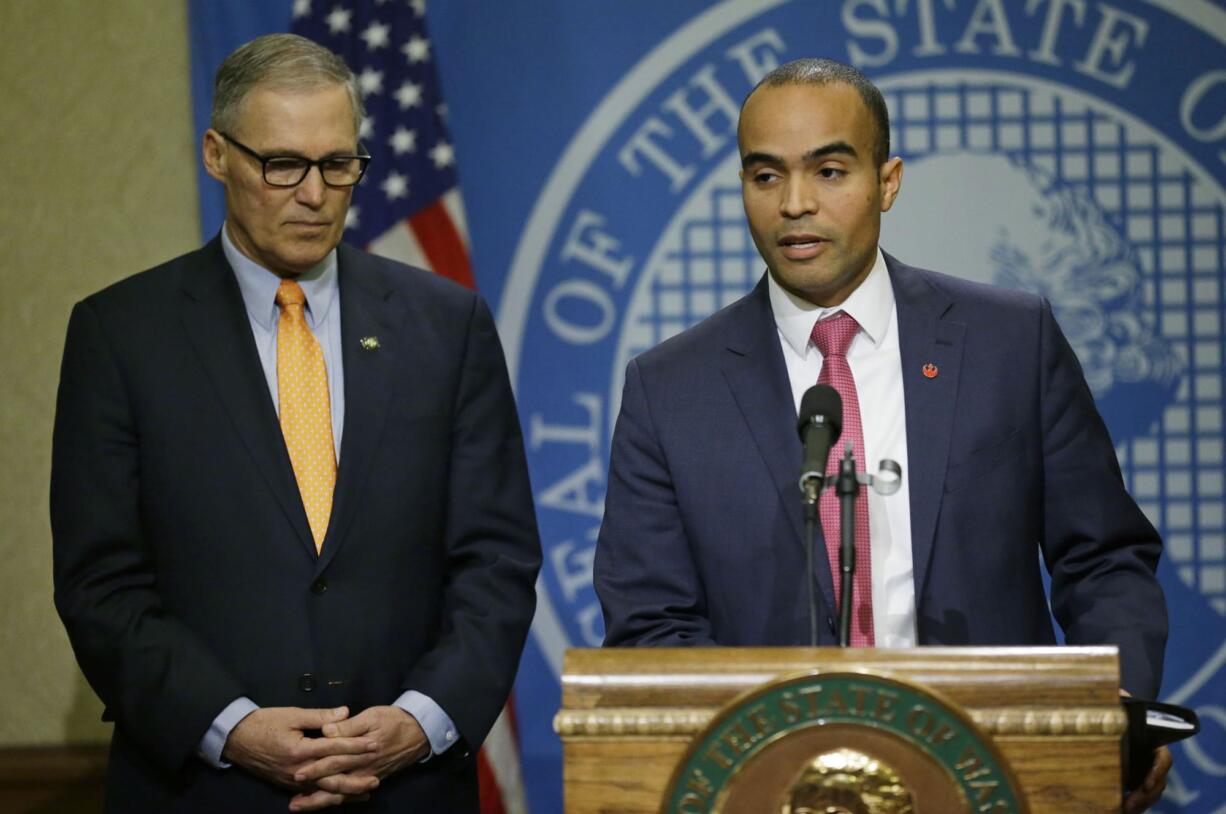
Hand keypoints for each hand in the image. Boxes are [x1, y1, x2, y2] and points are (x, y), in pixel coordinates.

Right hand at [221, 706, 378, 804]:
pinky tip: (341, 797)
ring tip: (365, 793)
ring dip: (345, 793)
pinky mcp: (288, 784)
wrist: (236, 739)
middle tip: (376, 780)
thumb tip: (345, 713)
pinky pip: (312, 793)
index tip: (374, 745)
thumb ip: (320, 716)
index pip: (334, 749)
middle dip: (355, 780)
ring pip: (323, 791)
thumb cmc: (264, 723)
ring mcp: (292, 780)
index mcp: (300, 750)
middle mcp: (298, 770)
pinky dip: (328, 796)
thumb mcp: (292, 715)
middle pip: (332, 779)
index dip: (356, 747)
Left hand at [289, 706, 430, 810]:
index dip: (316, 768)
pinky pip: (353, 794)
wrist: (419, 732)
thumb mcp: (372, 716)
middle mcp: (364, 769)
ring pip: (342, 794)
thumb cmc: (394, 720)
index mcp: (361, 752)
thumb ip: (349, 726)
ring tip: (303, 806)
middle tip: (294, 802)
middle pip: (335, 785)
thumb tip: (327, 731)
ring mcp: (368, 776)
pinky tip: (326, 802)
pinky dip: (338, 800)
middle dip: (314, 793)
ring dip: (322, 801)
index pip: (334, 761)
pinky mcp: (372, 778)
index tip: (297, 773)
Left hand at [1118, 689, 1171, 812]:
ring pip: (1150, 792)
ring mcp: (1144, 772)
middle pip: (1157, 782)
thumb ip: (1120, 700)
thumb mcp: (1117, 705)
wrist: (1112, 720)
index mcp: (1153, 742)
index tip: (1145, 784)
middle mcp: (1151, 760)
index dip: (1157, 772)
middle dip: (1147, 795)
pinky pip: (1138, 796)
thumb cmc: (1118, 711)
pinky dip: (1132, 803)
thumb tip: (1119, 693)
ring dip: (1140, 803)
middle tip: (1131, 804)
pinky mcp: (1133, 780)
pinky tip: (1119, 807)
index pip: (1163, 759)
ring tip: (1124, 809)